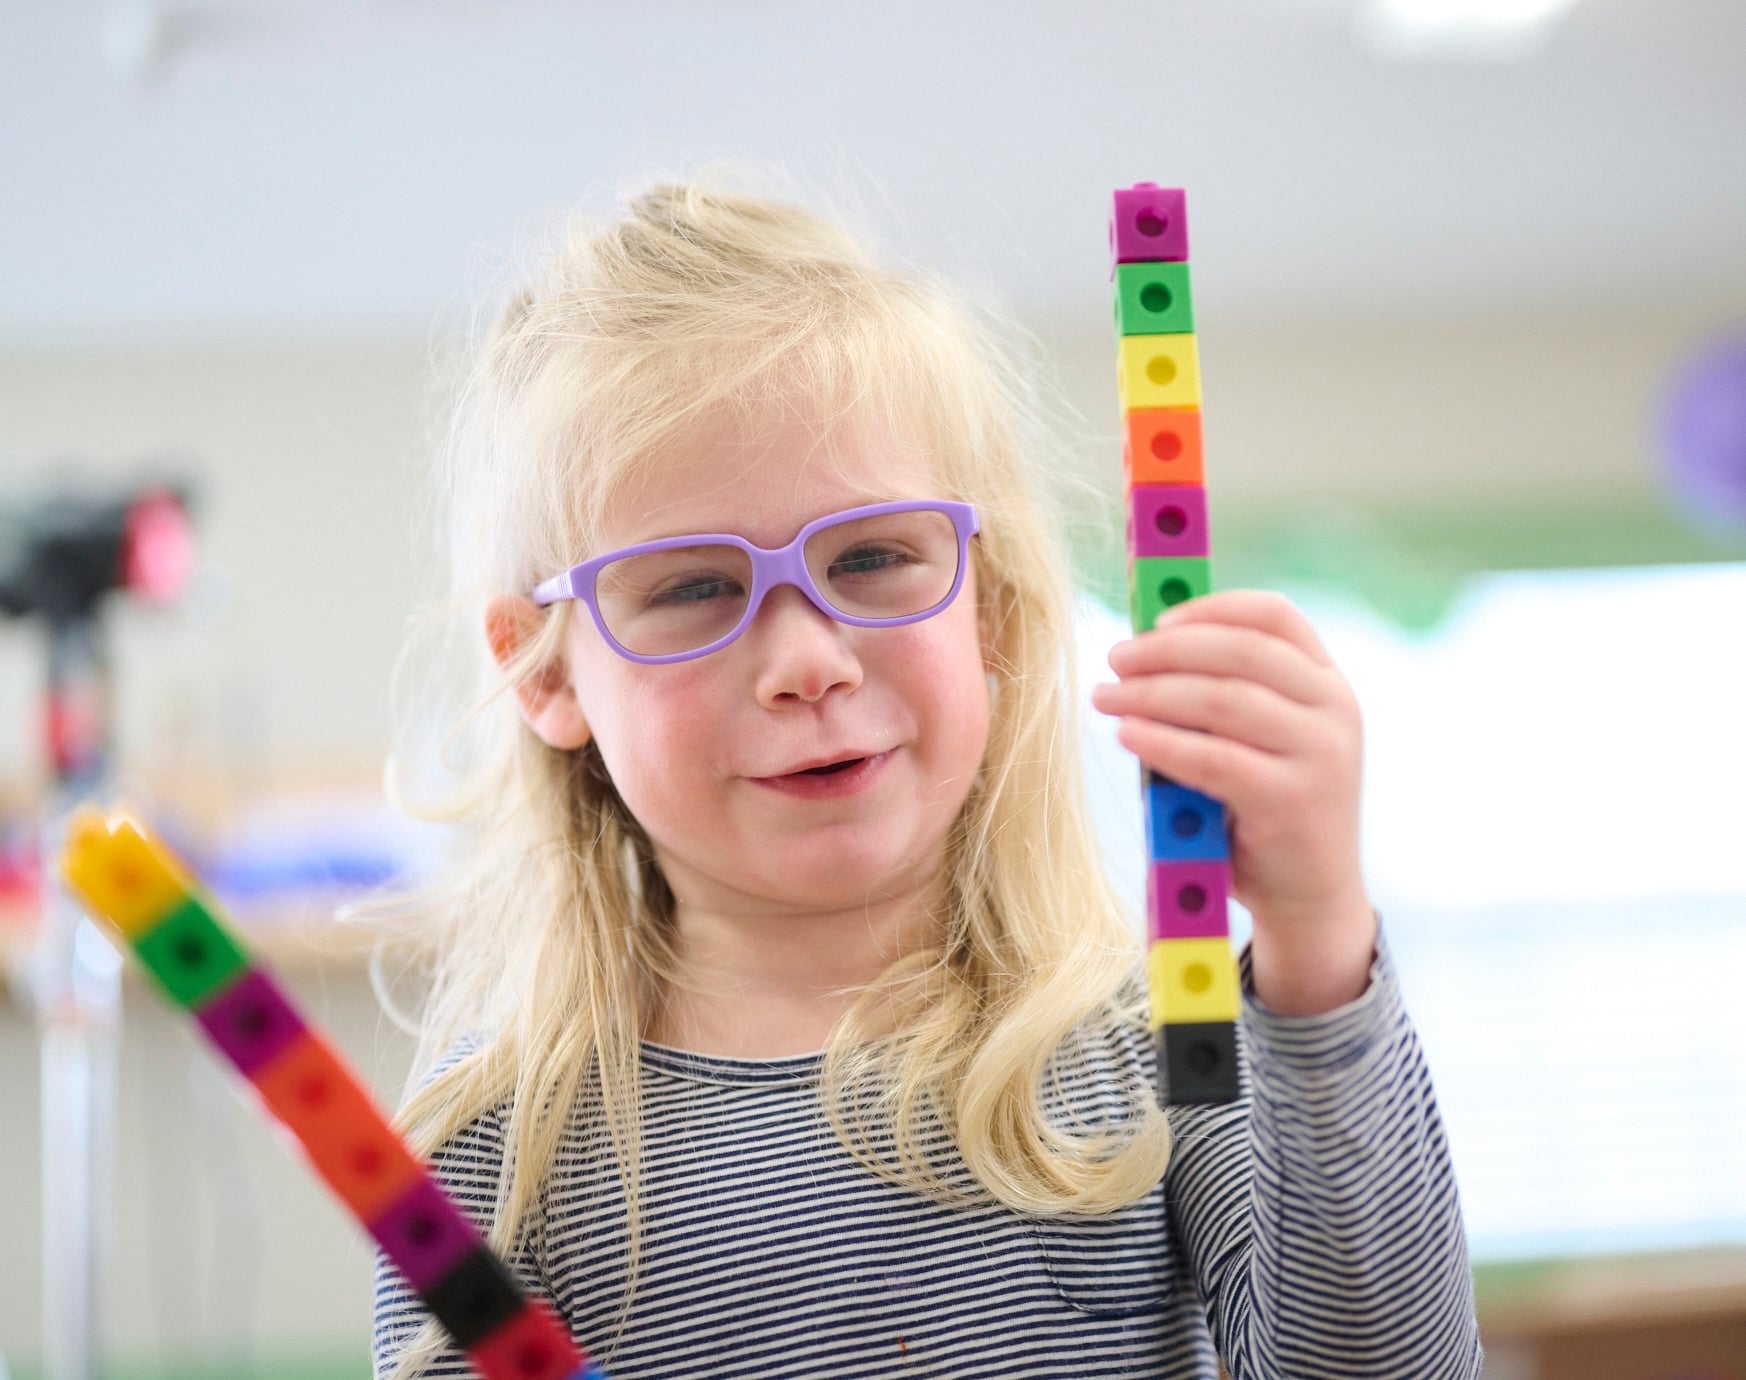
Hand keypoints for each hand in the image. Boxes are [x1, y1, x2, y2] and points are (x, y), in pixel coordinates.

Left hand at [1089, 589, 1376, 1013]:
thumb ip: (1220, 698)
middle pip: (1241, 651)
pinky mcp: (1293, 798)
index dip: (1211, 608)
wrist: (1308, 898)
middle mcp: (1334, 709)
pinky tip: (1127, 735)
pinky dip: (1162, 741)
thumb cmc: (1263, 812)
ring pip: (1223, 699)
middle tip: (1114, 659)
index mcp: (1326, 683)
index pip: (1275, 616)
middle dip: (1166, 650)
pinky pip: (1214, 757)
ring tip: (1107, 698)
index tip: (1156, 618)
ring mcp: (1321, 753)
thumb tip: (1141, 654)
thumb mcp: (1254, 742)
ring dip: (1153, 693)